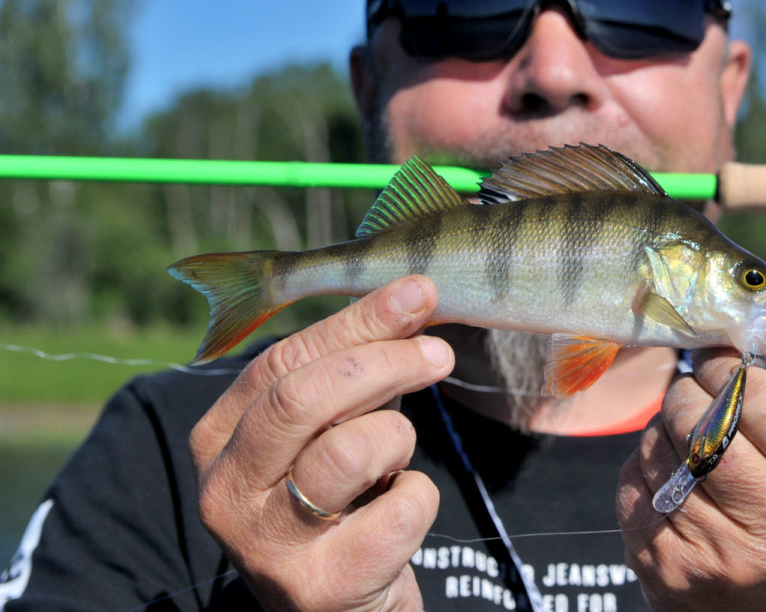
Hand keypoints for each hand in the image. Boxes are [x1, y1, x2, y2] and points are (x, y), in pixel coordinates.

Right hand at [189, 276, 453, 611]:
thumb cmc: (341, 498)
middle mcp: (225, 493)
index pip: (284, 359)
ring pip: (348, 451)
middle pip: (304, 398)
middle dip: (384, 362)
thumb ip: (356, 364)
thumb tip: (414, 293)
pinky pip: (399, 510)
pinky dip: (419, 497)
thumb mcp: (332, 425)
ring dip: (398, 439)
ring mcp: (266, 545)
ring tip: (396, 458)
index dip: (357, 320)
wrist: (342, 606)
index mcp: (218, 440)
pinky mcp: (319, 586)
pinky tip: (400, 506)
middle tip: (438, 352)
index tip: (417, 293)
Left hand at [616, 335, 765, 611]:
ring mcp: (723, 554)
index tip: (728, 365)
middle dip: (693, 389)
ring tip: (691, 430)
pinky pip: (636, 481)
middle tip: (701, 387)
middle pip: (707, 425)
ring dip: (667, 423)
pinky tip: (675, 469)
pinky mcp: (670, 566)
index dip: (734, 370)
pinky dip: (646, 461)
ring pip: (664, 448)